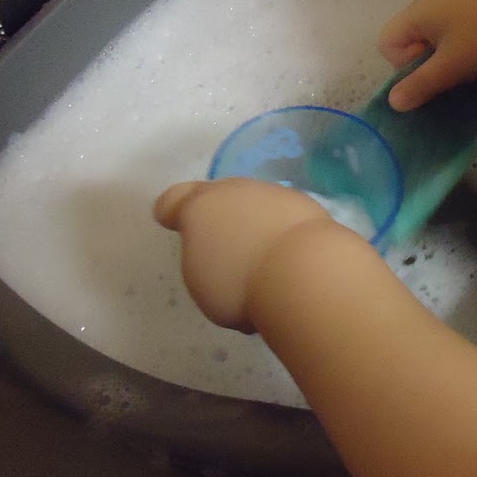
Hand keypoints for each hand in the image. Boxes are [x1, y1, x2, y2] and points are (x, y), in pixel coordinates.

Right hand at [152, 179, 345, 331]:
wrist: (303, 272)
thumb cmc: (239, 284)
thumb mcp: (203, 283)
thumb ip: (204, 260)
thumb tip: (223, 256)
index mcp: (198, 209)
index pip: (175, 200)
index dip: (171, 210)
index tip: (169, 218)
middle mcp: (234, 192)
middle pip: (218, 196)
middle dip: (218, 215)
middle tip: (222, 244)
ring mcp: (273, 194)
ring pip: (255, 204)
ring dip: (254, 223)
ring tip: (261, 260)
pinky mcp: (307, 205)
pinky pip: (284, 217)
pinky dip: (282, 232)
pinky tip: (289, 258)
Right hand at [377, 0, 476, 110]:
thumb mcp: (450, 67)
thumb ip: (420, 85)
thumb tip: (393, 103)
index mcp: (419, 11)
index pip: (388, 43)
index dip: (404, 65)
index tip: (431, 72)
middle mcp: (432, 4)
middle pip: (411, 43)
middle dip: (427, 66)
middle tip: (452, 75)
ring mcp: (456, 6)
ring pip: (436, 44)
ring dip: (447, 63)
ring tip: (468, 72)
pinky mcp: (476, 12)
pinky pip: (456, 37)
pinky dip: (462, 53)